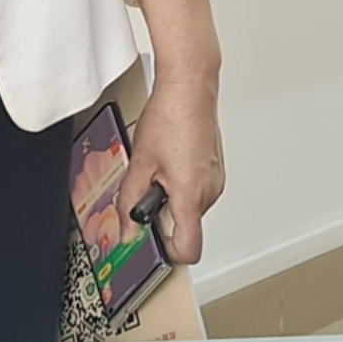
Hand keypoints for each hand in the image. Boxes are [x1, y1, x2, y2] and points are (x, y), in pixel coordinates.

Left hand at [127, 73, 224, 266]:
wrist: (189, 89)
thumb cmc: (170, 118)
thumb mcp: (139, 163)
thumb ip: (129, 202)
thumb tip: (127, 229)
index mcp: (190, 195)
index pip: (188, 249)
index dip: (167, 252)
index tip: (152, 243)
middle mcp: (209, 192)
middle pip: (186, 226)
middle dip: (162, 215)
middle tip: (146, 188)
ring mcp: (215, 180)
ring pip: (190, 207)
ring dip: (171, 197)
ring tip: (158, 168)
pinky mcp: (215, 170)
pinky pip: (197, 190)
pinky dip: (180, 184)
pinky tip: (169, 161)